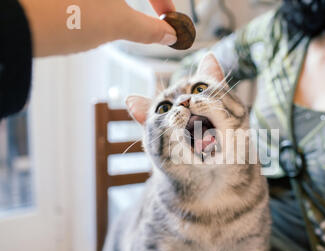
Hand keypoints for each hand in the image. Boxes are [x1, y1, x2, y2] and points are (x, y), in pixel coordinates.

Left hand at [19, 0, 177, 56]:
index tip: (168, 19)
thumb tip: (169, 34)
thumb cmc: (67, 16)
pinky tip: (87, 17)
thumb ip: (148, 28)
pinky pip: (87, 1)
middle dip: (143, 3)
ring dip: (116, 6)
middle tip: (144, 22)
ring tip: (108, 23)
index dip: (163, 2)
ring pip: (107, 0)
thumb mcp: (117, 24)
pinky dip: (95, 6)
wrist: (17, 22)